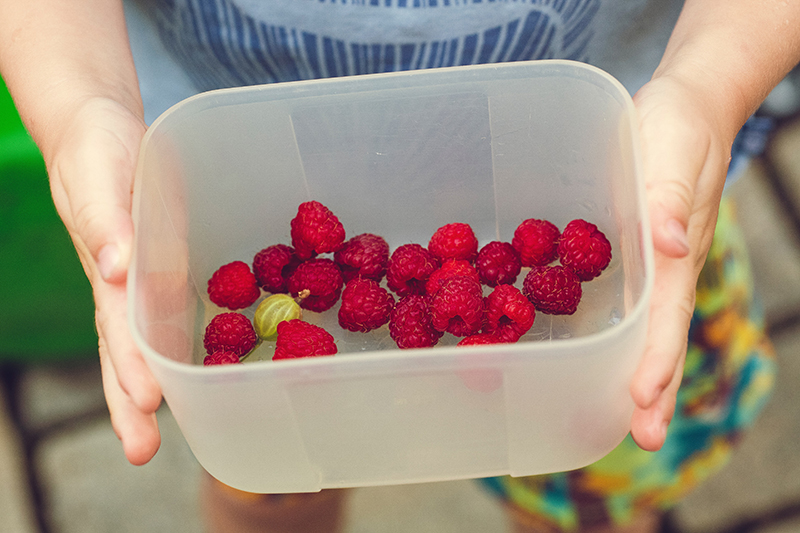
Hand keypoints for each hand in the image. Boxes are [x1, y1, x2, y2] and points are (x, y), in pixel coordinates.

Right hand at [46, 97, 162, 464]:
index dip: (129, 368)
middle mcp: (125, 288)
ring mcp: (145, 282)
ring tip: (162, 436)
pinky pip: (175, 313)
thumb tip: (116, 270)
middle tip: (143, 452)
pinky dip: (186, 345)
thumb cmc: (94, 152)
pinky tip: (204, 371)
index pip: (118, 330)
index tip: (144, 404)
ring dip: (160, 387)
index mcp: (107, 271)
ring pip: (150, 343)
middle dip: (131, 404)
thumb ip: (105, 222)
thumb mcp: (97, 177)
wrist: (102, 132)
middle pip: (127, 354)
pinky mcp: (166, 267)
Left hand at [627, 75, 730, 450]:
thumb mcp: (669, 151)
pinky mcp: (635, 252)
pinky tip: (601, 357)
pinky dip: (621, 339)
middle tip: (642, 441)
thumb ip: (667, 197)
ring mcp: (653, 264)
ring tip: (625, 421)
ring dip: (637, 374)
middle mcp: (666, 268)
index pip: (668, 317)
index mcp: (675, 251)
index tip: (641, 401)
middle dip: (653, 390)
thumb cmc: (677, 125)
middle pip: (661, 338)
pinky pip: (630, 304)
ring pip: (646, 329)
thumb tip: (666, 245)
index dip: (656, 360)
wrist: (685, 105)